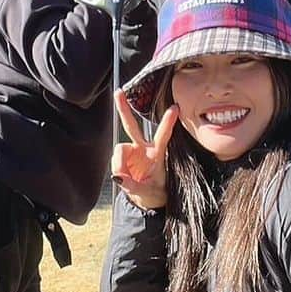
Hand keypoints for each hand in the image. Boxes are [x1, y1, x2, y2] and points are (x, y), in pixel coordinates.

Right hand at [112, 90, 177, 209]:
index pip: (163, 135)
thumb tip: (117, 177)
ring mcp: (132, 151)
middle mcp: (143, 148)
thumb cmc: (153, 193)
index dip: (167, 122)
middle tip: (118, 92)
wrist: (146, 199)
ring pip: (119, 149)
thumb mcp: (146, 192)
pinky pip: (115, 159)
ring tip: (126, 179)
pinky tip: (123, 177)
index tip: (174, 108)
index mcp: (157, 154)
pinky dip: (117, 169)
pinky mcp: (124, 157)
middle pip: (132, 126)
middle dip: (124, 110)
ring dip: (119, 164)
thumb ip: (132, 186)